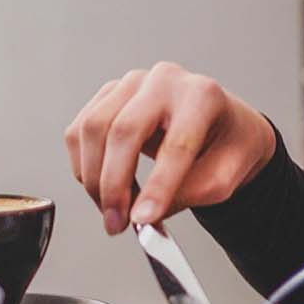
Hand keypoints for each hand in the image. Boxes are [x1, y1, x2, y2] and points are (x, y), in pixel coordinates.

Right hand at [64, 63, 277, 233]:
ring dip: (94, 178)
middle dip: (113, 185)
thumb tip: (142, 215)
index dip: (157, 186)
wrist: (221, 125)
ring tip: (112, 209)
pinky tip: (102, 186)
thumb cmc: (225, 147)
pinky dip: (83, 166)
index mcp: (203, 96)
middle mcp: (166, 81)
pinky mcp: (109, 94)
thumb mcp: (223, 178)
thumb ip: (186, 195)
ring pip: (93, 129)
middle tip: (116, 223)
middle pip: (124, 129)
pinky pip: (79, 130)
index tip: (143, 219)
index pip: (176, 143)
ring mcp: (133, 83)